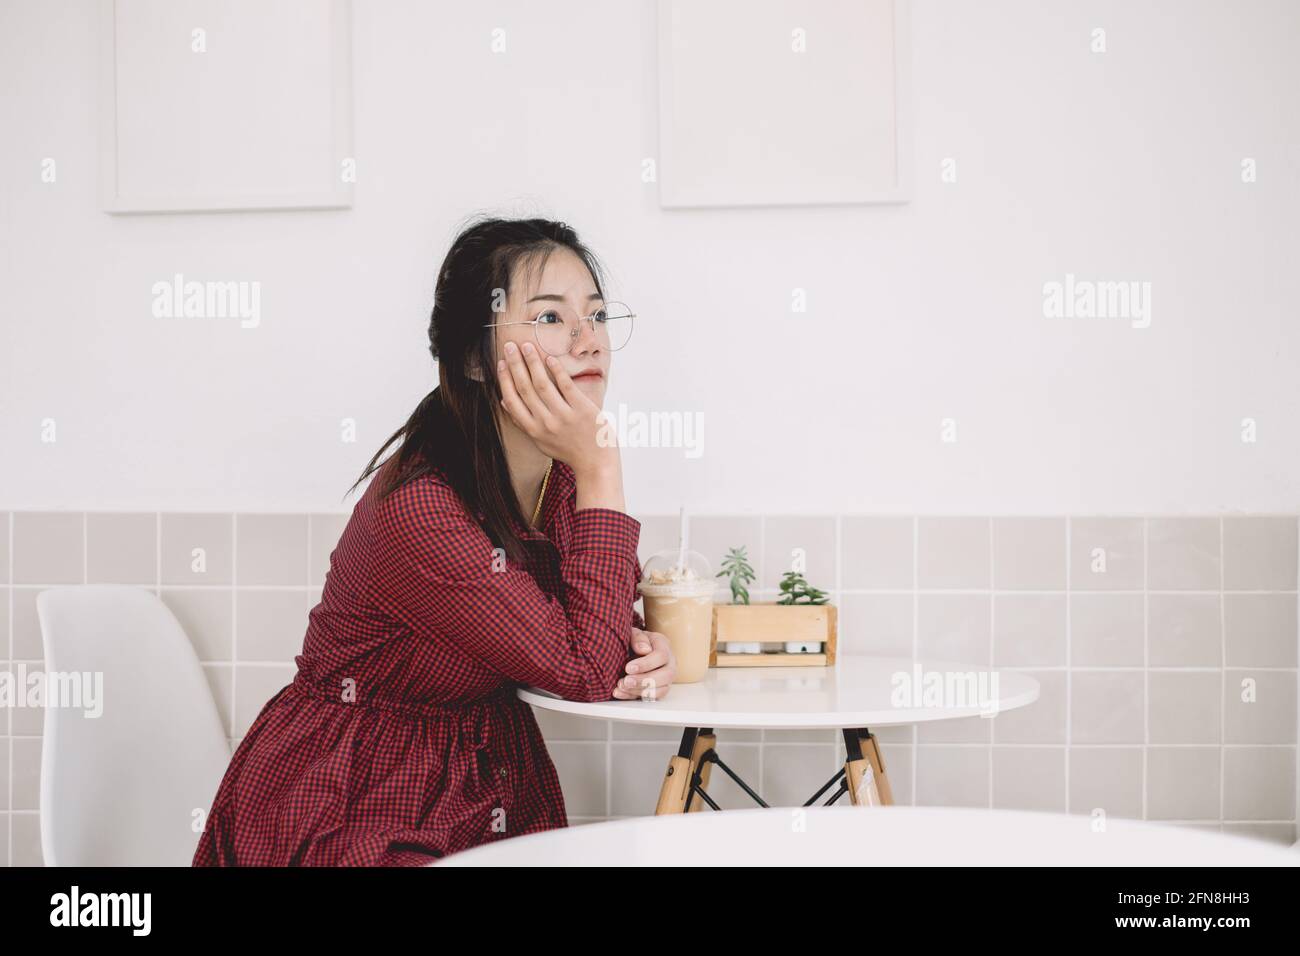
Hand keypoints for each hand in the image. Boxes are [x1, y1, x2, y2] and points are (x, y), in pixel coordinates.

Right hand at [496, 340, 613, 475]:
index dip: (504, 380)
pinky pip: (566, 386)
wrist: (596, 464)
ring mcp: (564, 416)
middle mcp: (545, 423)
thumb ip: (523, 422)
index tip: (500, 363)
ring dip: (532, 362)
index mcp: (533, 430)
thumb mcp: (541, 441)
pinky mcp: (582, 409)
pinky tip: (549, 358)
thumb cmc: (569, 451)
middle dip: (515, 365)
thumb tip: (504, 401)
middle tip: (509, 347)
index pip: (512, 400)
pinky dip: (556, 370)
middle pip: (525, 388)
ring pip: (542, 384)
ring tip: (526, 346)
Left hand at [612, 628, 675, 700]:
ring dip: (640, 691)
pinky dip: (634, 696)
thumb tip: (644, 650)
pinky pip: (652, 698)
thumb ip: (638, 638)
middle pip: (667, 675)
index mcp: (664, 645)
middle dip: (644, 680)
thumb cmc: (635, 641)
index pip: (661, 656)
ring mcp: (666, 677)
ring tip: (621, 686)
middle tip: (626, 681)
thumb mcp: (634, 633)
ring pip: (662, 689)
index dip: (646, 664)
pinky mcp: (659, 688)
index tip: (628, 668)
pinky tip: (620, 692)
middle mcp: (670, 662)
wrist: (633, 649)